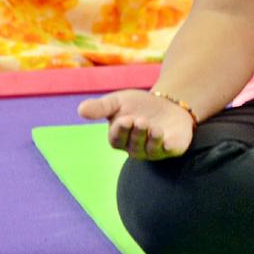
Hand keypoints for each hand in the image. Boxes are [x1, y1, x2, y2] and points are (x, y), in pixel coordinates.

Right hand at [78, 89, 194, 159]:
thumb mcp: (118, 102)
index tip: (126, 119)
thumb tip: (80, 110)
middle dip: (137, 133)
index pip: (117, 138)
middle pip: (134, 145)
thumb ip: (101, 107)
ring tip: (155, 128)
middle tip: (140, 120)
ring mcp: (154, 149)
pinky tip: (168, 140)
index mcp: (120, 138)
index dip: (121, 130)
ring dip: (152, 140)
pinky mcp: (172, 147)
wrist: (167, 102)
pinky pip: (169, 151)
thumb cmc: (138, 105)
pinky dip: (168, 146)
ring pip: (150, 150)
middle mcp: (136, 148)